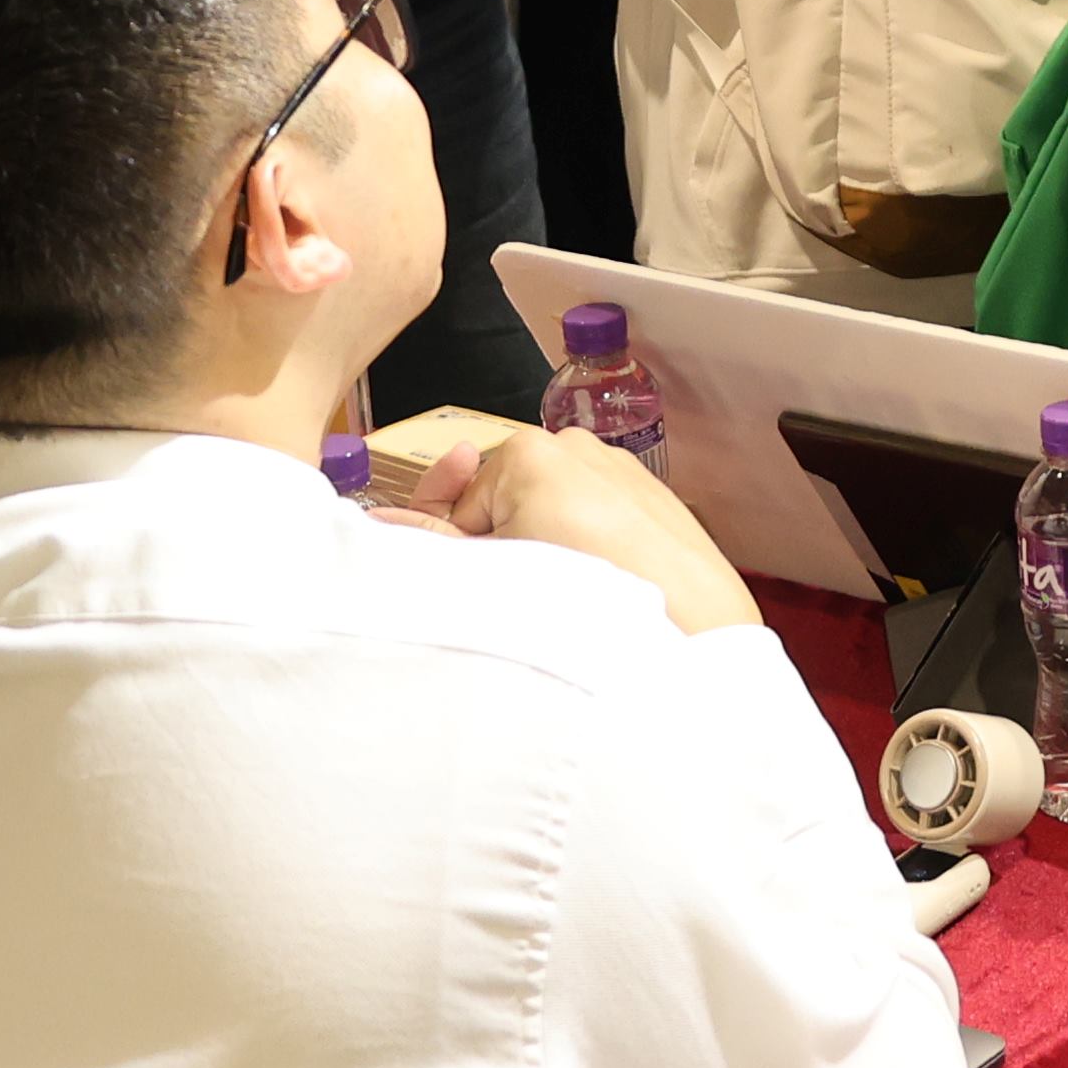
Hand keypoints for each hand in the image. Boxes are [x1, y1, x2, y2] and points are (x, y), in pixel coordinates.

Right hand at [374, 407, 760, 635]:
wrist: (688, 622)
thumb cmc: (588, 595)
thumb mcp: (490, 571)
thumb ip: (432, 544)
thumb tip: (379, 522)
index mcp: (527, 452)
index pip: (459, 502)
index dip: (454, 546)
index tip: (461, 574)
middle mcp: (574, 445)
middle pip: (505, 498)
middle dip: (501, 541)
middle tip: (516, 589)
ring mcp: (617, 464)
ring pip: (552, 506)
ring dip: (543, 542)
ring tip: (563, 591)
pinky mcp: (650, 492)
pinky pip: (596, 513)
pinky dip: (586, 541)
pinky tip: (597, 581)